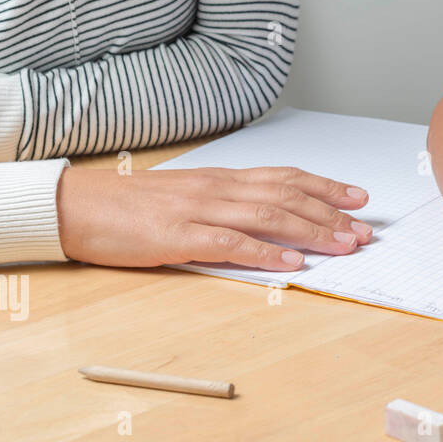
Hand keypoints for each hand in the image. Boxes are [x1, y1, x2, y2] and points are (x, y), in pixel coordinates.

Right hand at [57, 166, 372, 269]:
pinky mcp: (180, 235)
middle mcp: (219, 187)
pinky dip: (266, 254)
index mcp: (222, 178)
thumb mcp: (187, 195)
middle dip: (332, 213)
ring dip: (312, 232)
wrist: (78, 205)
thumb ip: (225, 203)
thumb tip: (266, 221)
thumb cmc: (131, 205)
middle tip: (364, 228)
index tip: (358, 197)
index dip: (326, 187)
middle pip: (288, 195)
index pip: (286, 177)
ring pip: (270, 216)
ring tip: (343, 244)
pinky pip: (232, 243)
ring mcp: (200, 210)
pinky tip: (292, 264)